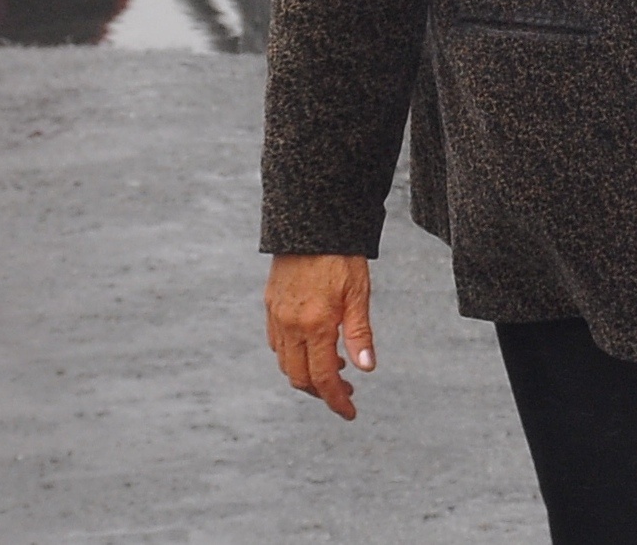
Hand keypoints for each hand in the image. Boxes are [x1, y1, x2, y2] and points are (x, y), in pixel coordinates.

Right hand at [266, 254, 375, 417]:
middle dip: (321, 392)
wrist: (312, 223)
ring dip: (306, 374)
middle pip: (299, 378)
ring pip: (285, 363)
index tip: (350, 412)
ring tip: (334, 367)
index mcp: (315, 325)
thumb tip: (366, 368)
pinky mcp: (270, 306)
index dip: (336, 400)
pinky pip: (276, 344)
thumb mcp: (359, 294)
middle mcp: (290, 325)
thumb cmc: (341, 256)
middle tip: (345, 390)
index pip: (323, 378)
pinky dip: (293, 356)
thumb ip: (360, 333)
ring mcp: (276, 316)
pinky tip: (312, 347)